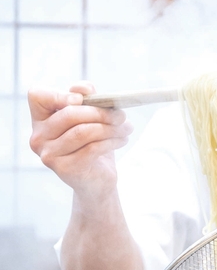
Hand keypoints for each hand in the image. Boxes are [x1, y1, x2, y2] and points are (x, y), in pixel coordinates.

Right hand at [28, 81, 133, 197]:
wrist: (96, 180)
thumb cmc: (92, 144)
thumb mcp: (90, 118)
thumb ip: (86, 99)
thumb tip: (85, 89)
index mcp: (40, 120)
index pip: (37, 96)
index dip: (59, 94)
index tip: (82, 99)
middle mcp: (39, 137)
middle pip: (69, 114)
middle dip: (101, 112)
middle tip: (121, 114)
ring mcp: (49, 155)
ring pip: (83, 132)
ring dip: (111, 128)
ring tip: (126, 128)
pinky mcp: (64, 169)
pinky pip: (92, 148)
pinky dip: (112, 141)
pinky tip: (122, 139)